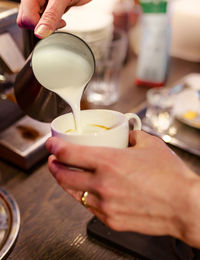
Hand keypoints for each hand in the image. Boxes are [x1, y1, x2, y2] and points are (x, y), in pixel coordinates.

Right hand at [17, 0, 101, 37]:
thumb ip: (51, 16)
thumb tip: (40, 33)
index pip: (26, 18)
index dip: (40, 24)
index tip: (55, 21)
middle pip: (29, 23)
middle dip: (43, 25)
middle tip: (58, 17)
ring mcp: (41, 3)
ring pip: (37, 25)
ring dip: (50, 24)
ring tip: (61, 12)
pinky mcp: (50, 10)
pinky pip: (47, 24)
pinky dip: (55, 24)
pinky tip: (62, 15)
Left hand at [46, 130, 199, 246]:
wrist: (185, 206)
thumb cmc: (171, 177)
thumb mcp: (150, 144)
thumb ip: (132, 137)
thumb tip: (126, 136)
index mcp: (109, 162)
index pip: (69, 153)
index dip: (55, 147)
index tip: (51, 144)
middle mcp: (102, 185)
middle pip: (63, 176)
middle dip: (54, 166)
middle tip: (53, 160)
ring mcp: (105, 205)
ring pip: (73, 193)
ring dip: (66, 182)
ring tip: (65, 174)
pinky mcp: (111, 220)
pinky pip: (89, 207)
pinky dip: (84, 196)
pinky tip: (88, 191)